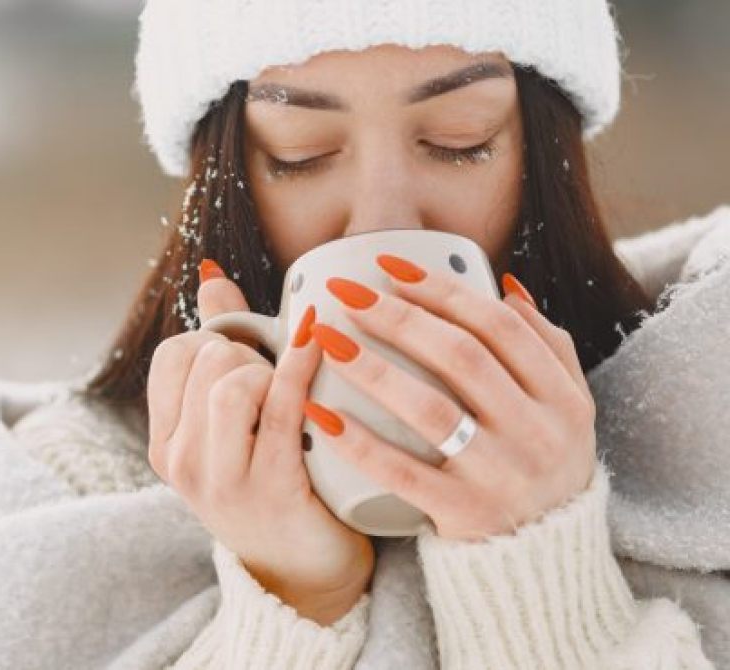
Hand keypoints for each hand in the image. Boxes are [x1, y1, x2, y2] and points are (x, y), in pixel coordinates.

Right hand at [146, 259, 373, 625]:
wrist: (305, 573)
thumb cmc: (272, 481)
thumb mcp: (230, 424)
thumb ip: (219, 348)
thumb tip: (212, 275)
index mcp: (165, 442)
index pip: (175, 354)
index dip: (217, 342)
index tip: (248, 362)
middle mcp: (181, 462)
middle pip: (208, 361)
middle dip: (251, 354)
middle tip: (278, 382)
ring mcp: (221, 479)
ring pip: (232, 382)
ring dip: (270, 371)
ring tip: (291, 393)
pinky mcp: (270, 487)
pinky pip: (282, 408)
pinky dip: (300, 365)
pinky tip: (320, 341)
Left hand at [304, 253, 596, 540]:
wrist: (544, 558)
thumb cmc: (542, 464)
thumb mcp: (567, 408)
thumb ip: (544, 346)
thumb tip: (505, 283)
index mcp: (562, 397)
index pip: (499, 327)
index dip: (443, 291)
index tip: (390, 268)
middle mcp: (537, 433)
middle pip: (462, 358)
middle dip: (399, 318)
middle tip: (347, 294)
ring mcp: (500, 475)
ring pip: (432, 409)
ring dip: (375, 369)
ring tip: (327, 340)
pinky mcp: (463, 513)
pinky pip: (401, 472)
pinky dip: (359, 441)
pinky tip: (320, 412)